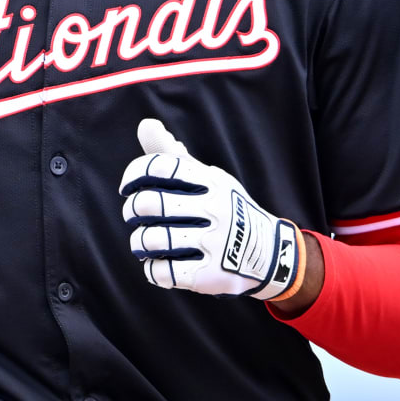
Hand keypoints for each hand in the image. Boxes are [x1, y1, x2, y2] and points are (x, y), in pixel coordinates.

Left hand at [119, 118, 304, 300]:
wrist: (270, 252)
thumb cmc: (226, 208)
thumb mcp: (208, 178)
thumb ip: (173, 155)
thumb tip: (146, 124)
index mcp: (212, 181)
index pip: (161, 166)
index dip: (134, 174)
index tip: (129, 188)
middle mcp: (215, 209)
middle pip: (150, 203)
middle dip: (131, 210)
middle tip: (134, 216)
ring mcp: (214, 243)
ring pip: (152, 240)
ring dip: (139, 242)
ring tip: (144, 243)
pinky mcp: (210, 275)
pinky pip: (163, 272)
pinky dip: (152, 270)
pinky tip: (158, 264)